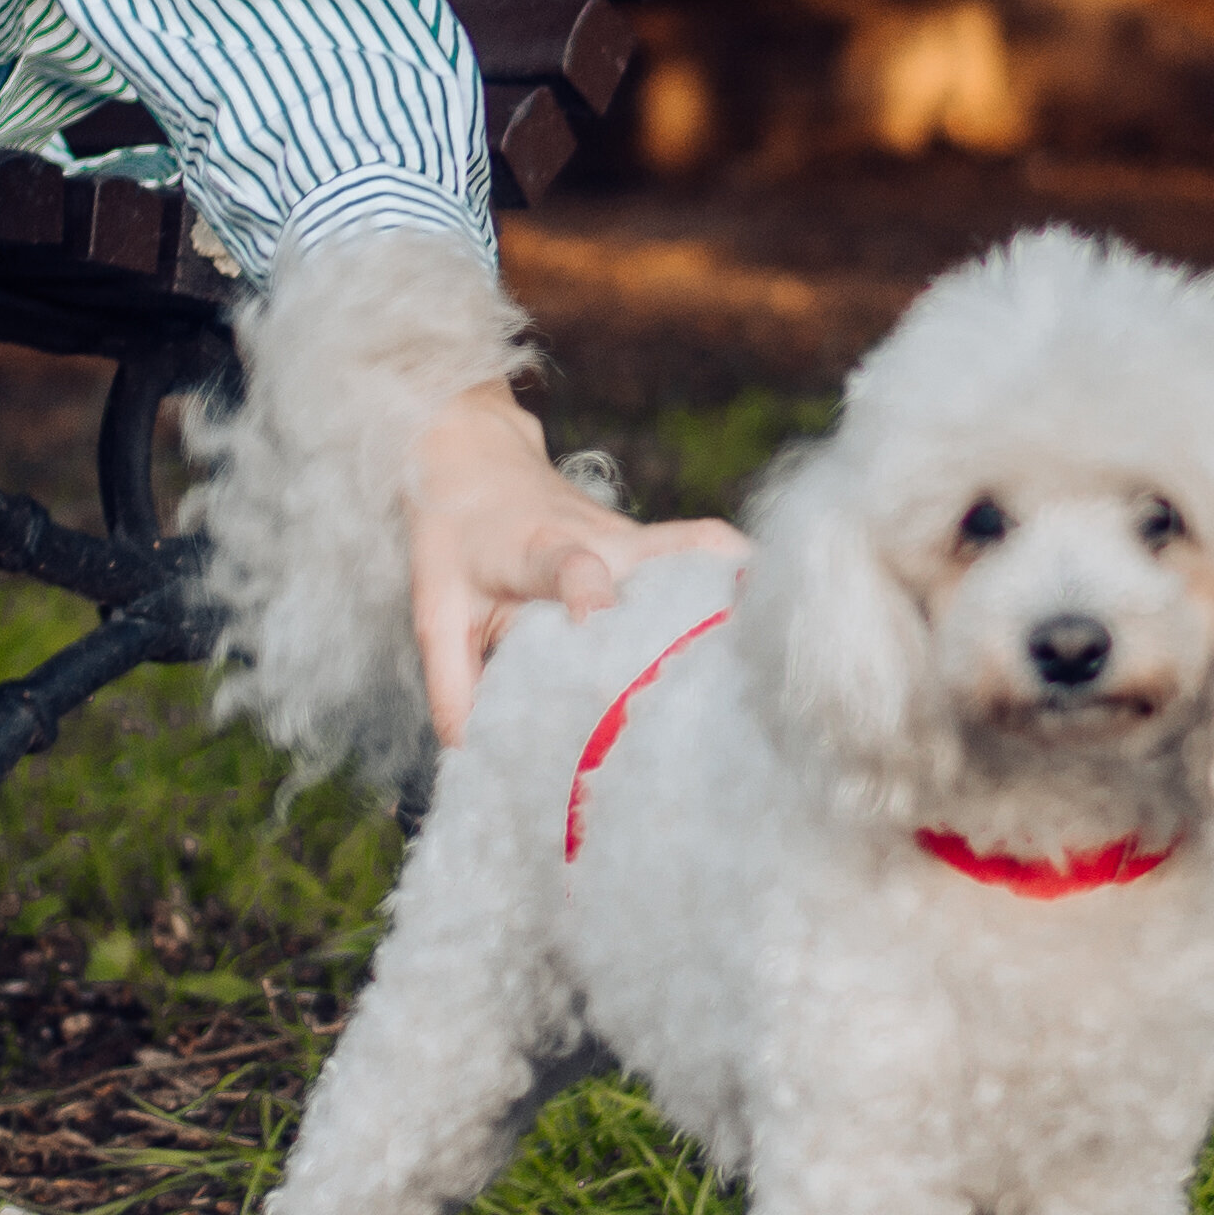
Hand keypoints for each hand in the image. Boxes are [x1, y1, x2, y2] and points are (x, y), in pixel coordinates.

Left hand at [407, 382, 743, 747]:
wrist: (472, 456)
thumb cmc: (454, 539)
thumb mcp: (435, 611)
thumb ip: (453, 685)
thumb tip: (476, 758)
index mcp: (539, 551)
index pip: (570, 567)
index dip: (589, 593)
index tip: (601, 623)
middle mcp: (603, 540)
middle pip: (676, 551)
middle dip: (709, 600)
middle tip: (744, 662)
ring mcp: (637, 540)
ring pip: (702, 554)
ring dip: (739, 591)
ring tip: (778, 655)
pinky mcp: (655, 546)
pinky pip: (705, 562)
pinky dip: (739, 586)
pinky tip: (769, 632)